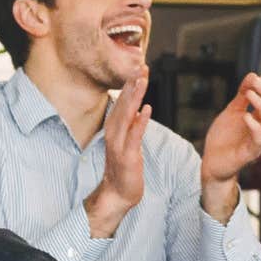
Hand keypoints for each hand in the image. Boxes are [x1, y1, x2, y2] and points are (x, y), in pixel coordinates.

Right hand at [85, 72, 151, 237]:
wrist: (117, 194)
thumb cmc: (124, 169)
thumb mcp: (129, 143)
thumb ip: (133, 127)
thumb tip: (139, 110)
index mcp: (114, 129)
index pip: (122, 103)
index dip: (130, 85)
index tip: (139, 68)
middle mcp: (114, 133)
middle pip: (123, 105)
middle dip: (132, 85)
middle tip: (141, 66)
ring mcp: (119, 145)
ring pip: (126, 116)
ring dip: (134, 98)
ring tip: (141, 80)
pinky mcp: (127, 156)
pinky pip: (134, 136)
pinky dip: (139, 122)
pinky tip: (146, 110)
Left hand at [200, 74, 260, 218]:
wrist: (212, 162)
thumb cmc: (224, 138)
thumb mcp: (232, 111)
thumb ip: (242, 95)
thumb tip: (253, 74)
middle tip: (255, 82)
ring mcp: (258, 141)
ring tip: (250, 94)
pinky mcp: (249, 153)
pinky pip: (259, 140)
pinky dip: (255, 126)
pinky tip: (246, 116)